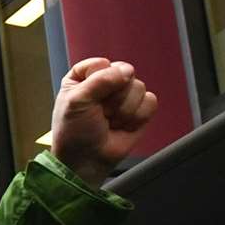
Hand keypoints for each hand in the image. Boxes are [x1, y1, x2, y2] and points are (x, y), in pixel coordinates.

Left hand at [50, 58, 157, 186]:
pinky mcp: (139, 109)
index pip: (100, 64)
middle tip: (100, 114)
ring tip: (109, 122)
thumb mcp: (76, 102)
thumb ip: (99, 80)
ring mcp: (124, 96)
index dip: (98, 81)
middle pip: (125, 72)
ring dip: (123, 111)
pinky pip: (150, 102)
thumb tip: (127, 71)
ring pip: (139, 87)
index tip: (87, 98)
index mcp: (84, 77)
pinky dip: (136, 118)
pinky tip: (122, 127)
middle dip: (113, 98)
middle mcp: (105, 83)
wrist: (86, 161)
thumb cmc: (74, 133)